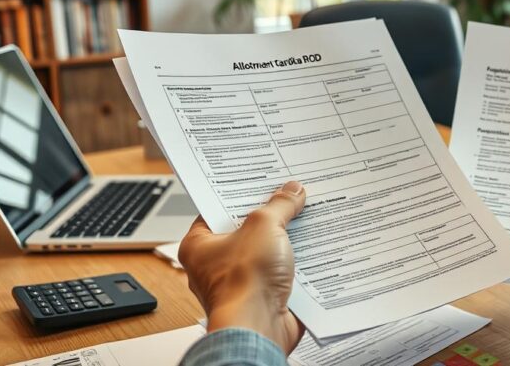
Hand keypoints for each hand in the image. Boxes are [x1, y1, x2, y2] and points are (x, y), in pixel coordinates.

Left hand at [178, 181, 305, 353]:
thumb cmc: (243, 284)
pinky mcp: (261, 298)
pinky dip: (294, 264)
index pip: (218, 210)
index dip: (241, 194)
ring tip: (303, 220)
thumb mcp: (264, 225)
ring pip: (265, 253)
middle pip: (245, 231)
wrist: (258, 328)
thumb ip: (279, 205)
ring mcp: (239, 284)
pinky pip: (279, 273)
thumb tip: (291, 192)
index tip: (262, 183)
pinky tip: (310, 250)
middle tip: (288, 198)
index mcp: (199, 245)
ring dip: (284, 242)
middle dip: (270, 217)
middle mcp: (214, 266)